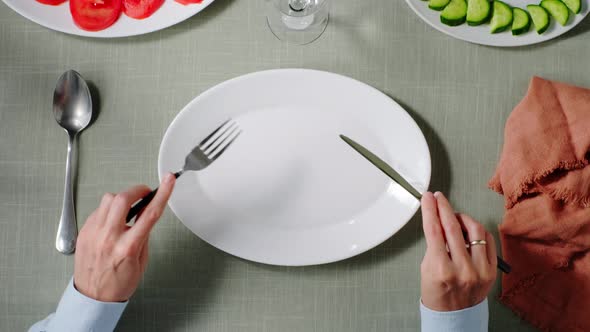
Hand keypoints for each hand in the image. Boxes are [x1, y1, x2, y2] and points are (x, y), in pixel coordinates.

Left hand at [73, 173, 175, 301]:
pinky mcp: (84, 232)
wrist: (93, 298)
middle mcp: (108, 238)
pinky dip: (108, 211)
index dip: (162, 193)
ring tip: (126, 210)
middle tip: (144, 192)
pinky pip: (98, 211)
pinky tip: (112, 221)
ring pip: (108, 200)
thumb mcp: (141, 261)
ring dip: (121, 200)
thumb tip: (146, 213)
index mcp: (127, 247)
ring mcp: (93, 234)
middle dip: (136, 190)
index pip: (150, 213)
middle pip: (123, 199)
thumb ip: (144, 235)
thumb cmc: (118, 283)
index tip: (168, 181)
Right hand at [420, 191, 496, 311]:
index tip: (428, 198)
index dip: (430, 210)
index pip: (434, 230)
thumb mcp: (427, 268)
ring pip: (474, 230)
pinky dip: (477, 230)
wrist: (454, 314)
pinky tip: (469, 229)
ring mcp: (480, 270)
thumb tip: (438, 220)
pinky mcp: (492, 270)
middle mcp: (462, 269)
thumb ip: (434, 245)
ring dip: (462, 217)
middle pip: (452, 227)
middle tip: (439, 198)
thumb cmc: (437, 292)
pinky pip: (487, 240)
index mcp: (441, 270)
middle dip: (444, 207)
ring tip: (454, 217)